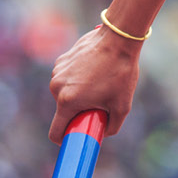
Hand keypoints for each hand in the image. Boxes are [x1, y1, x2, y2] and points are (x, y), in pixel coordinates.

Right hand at [48, 25, 141, 140]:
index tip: (73, 138)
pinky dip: (77, 79)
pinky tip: (93, 71)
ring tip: (98, 83)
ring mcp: (57, 71)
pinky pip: (66, 77)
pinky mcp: (61, 59)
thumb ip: (112, 126)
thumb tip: (103, 132)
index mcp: (67, 101)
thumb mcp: (122, 106)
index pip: (55, 132)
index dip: (63, 139)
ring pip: (64, 93)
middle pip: (63, 110)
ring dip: (77, 93)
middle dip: (77, 111)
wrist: (118, 38)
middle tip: (98, 103)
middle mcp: (57, 86)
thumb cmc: (121, 72)